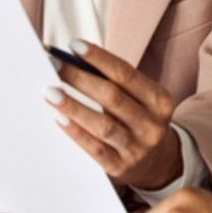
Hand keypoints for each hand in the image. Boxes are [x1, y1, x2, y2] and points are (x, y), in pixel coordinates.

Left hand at [46, 41, 181, 189]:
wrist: (156, 163)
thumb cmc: (138, 119)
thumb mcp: (139, 99)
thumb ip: (114, 82)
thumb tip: (74, 60)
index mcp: (160, 100)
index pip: (126, 74)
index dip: (99, 58)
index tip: (74, 45)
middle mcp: (152, 124)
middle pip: (112, 97)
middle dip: (80, 79)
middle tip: (55, 67)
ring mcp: (137, 148)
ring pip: (103, 125)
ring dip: (74, 106)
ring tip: (51, 93)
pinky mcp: (120, 167)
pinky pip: (94, 149)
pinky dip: (76, 132)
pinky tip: (59, 118)